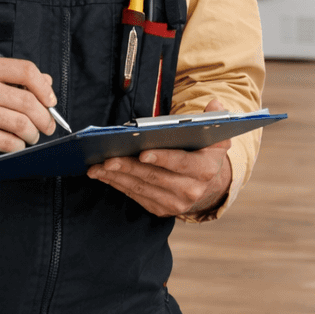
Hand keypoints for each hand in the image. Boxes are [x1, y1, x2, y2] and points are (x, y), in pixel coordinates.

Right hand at [0, 56, 56, 158]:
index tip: (50, 101)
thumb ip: (13, 79)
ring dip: (33, 133)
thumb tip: (47, 83)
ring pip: (21, 123)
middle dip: (45, 117)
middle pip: (28, 101)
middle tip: (48, 125)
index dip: (44, 88)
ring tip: (32, 136)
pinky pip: (7, 141)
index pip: (26, 70)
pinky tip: (16, 144)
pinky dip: (18, 145)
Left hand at [86, 100, 233, 217]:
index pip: (181, 163)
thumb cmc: (205, 155)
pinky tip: (104, 174)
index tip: (142, 153)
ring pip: (141, 188)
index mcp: (205, 170)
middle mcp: (191, 190)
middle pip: (155, 177)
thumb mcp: (216, 137)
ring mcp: (175, 203)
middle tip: (108, 158)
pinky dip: (117, 184)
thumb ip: (214, 119)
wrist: (208, 187)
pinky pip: (135, 196)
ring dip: (117, 177)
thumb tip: (215, 103)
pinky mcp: (161, 210)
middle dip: (129, 167)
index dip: (162, 158)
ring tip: (98, 166)